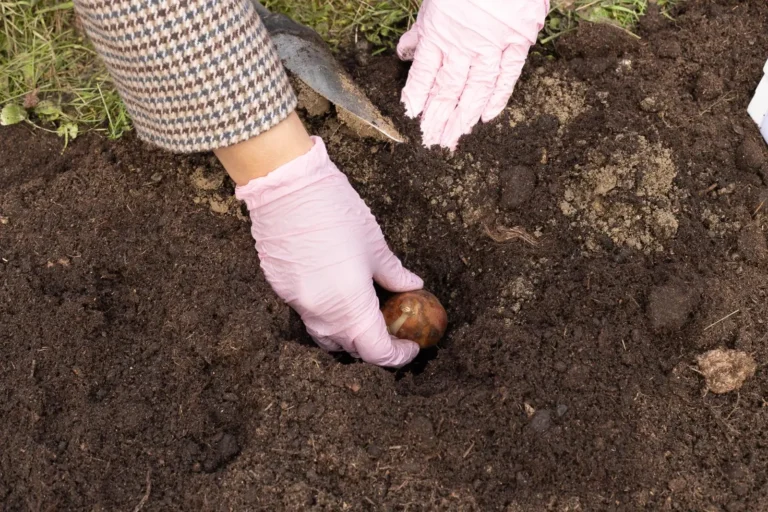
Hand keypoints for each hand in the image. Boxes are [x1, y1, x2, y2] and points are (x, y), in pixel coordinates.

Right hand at [235, 137, 422, 366]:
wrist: (285, 188)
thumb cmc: (335, 211)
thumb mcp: (374, 244)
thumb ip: (392, 273)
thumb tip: (411, 286)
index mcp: (350, 305)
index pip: (376, 350)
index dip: (396, 354)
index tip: (410, 347)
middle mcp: (322, 313)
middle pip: (350, 348)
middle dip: (373, 345)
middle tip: (391, 328)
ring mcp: (297, 303)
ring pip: (325, 335)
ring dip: (346, 334)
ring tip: (364, 315)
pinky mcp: (280, 289)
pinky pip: (308, 314)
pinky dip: (326, 314)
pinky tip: (336, 293)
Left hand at [397, 0, 548, 149]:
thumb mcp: (433, 1)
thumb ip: (420, 30)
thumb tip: (404, 53)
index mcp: (439, 32)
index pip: (424, 75)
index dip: (417, 99)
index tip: (412, 119)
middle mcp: (463, 45)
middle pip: (448, 90)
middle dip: (438, 119)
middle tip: (432, 143)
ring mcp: (492, 46)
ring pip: (475, 90)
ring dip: (464, 117)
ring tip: (454, 138)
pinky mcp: (518, 42)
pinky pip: (508, 76)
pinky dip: (497, 98)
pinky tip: (487, 117)